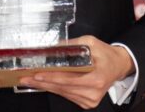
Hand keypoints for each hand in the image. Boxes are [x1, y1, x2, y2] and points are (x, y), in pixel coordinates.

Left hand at [19, 35, 134, 109]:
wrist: (118, 66)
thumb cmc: (105, 54)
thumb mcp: (90, 42)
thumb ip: (72, 45)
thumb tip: (52, 46)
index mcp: (97, 77)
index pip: (69, 79)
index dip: (51, 76)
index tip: (37, 74)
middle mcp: (94, 91)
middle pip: (62, 88)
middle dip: (42, 82)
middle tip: (26, 77)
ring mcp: (90, 99)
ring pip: (62, 93)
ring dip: (45, 86)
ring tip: (30, 80)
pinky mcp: (87, 102)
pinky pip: (67, 95)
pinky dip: (55, 89)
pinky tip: (44, 83)